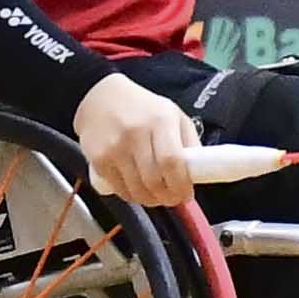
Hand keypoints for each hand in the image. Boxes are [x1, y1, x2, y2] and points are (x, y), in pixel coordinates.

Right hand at [73, 75, 199, 205]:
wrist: (101, 97)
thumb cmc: (142, 108)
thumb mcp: (173, 115)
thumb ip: (190, 142)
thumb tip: (200, 173)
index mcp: (160, 120)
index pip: (172, 161)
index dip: (181, 185)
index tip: (187, 193)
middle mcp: (136, 133)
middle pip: (154, 180)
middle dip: (168, 197)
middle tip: (173, 198)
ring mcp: (114, 147)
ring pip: (137, 190)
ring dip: (151, 200)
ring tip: (157, 195)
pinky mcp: (98, 159)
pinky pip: (120, 189)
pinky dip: (132, 196)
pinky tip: (138, 189)